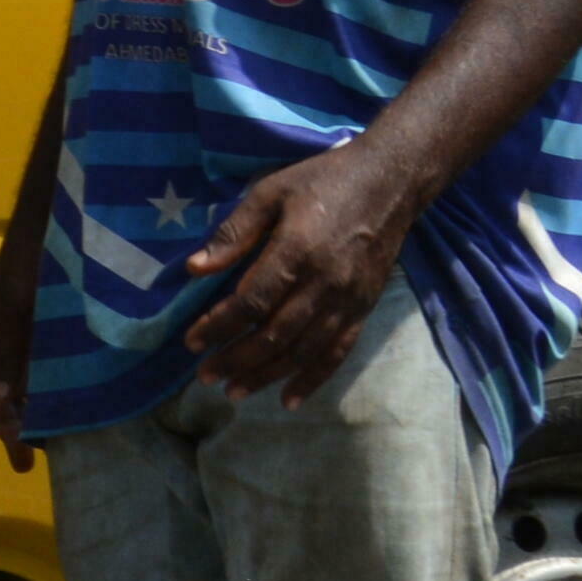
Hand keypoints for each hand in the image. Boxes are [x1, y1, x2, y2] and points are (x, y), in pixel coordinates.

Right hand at [0, 231, 41, 471]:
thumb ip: (13, 354)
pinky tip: (80, 398)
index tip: (22, 459)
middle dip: (21, 422)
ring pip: (30, 379)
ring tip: (64, 433)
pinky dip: (61, 385)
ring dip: (43, 406)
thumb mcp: (20, 309)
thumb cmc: (33, 260)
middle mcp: (3, 335)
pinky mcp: (55, 323)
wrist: (61, 218)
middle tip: (43, 453)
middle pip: (5, 390)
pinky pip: (53, 363)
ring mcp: (29, 329)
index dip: (1, 425)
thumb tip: (1, 402)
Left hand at [185, 140, 413, 401]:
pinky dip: (314, 379)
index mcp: (298, 252)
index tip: (192, 342)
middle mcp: (326, 284)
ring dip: (268, 375)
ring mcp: (349, 301)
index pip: (253, 302)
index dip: (220, 326)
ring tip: (235, 392)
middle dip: (238, 359)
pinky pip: (338, 353)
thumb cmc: (321, 182)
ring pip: (305, 351)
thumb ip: (234, 232)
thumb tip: (194, 268)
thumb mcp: (269, 192)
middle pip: (277, 335)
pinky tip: (290, 399)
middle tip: (206, 377)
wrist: (390, 183)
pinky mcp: (365, 309)